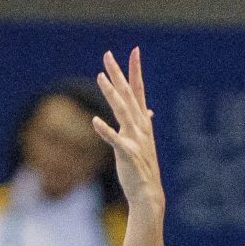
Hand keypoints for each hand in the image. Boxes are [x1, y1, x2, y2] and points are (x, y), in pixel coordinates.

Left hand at [91, 48, 163, 218]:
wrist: (148, 194)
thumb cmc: (142, 168)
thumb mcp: (144, 142)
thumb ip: (144, 123)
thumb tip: (149, 112)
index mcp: (142, 122)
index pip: (139, 91)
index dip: (136, 71)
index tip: (134, 51)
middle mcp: (140, 126)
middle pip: (129, 95)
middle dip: (119, 74)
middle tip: (108, 55)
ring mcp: (135, 139)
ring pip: (122, 111)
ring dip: (112, 94)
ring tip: (101, 77)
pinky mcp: (127, 154)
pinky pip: (115, 140)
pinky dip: (106, 131)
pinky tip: (95, 121)